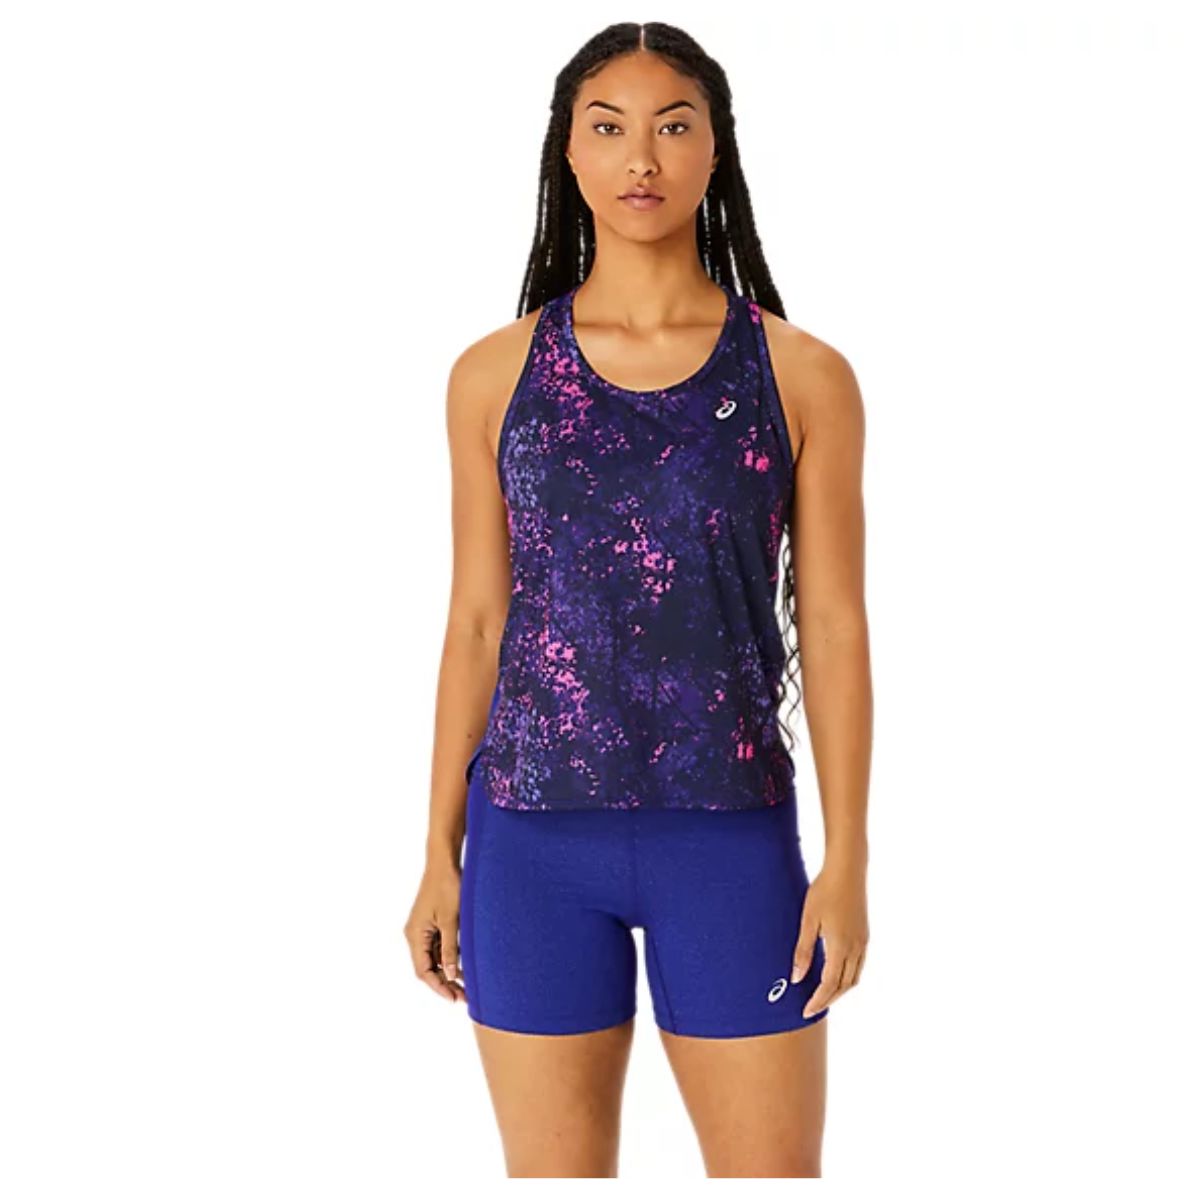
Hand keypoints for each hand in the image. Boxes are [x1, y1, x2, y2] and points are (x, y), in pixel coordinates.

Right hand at [404, 862, 467, 1004]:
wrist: (445, 861)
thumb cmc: (447, 886)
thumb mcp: (451, 920)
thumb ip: (450, 949)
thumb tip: (449, 975)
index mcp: (415, 934)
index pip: (423, 970)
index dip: (438, 987)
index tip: (454, 998)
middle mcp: (415, 934)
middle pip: (427, 967)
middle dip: (444, 983)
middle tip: (464, 997)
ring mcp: (423, 929)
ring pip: (433, 958)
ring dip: (447, 972)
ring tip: (466, 986)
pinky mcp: (431, 923)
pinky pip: (437, 946)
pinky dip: (448, 958)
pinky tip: (462, 966)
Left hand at [791, 859, 868, 1018]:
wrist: (848, 870)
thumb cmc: (824, 891)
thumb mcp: (808, 920)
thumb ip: (803, 951)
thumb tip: (796, 978)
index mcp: (840, 947)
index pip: (829, 985)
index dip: (818, 1001)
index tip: (806, 1011)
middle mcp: (856, 948)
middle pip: (844, 986)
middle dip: (828, 999)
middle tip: (812, 1008)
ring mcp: (863, 942)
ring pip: (854, 977)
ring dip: (840, 990)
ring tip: (823, 995)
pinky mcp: (865, 935)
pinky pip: (859, 965)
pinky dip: (848, 977)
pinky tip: (836, 973)